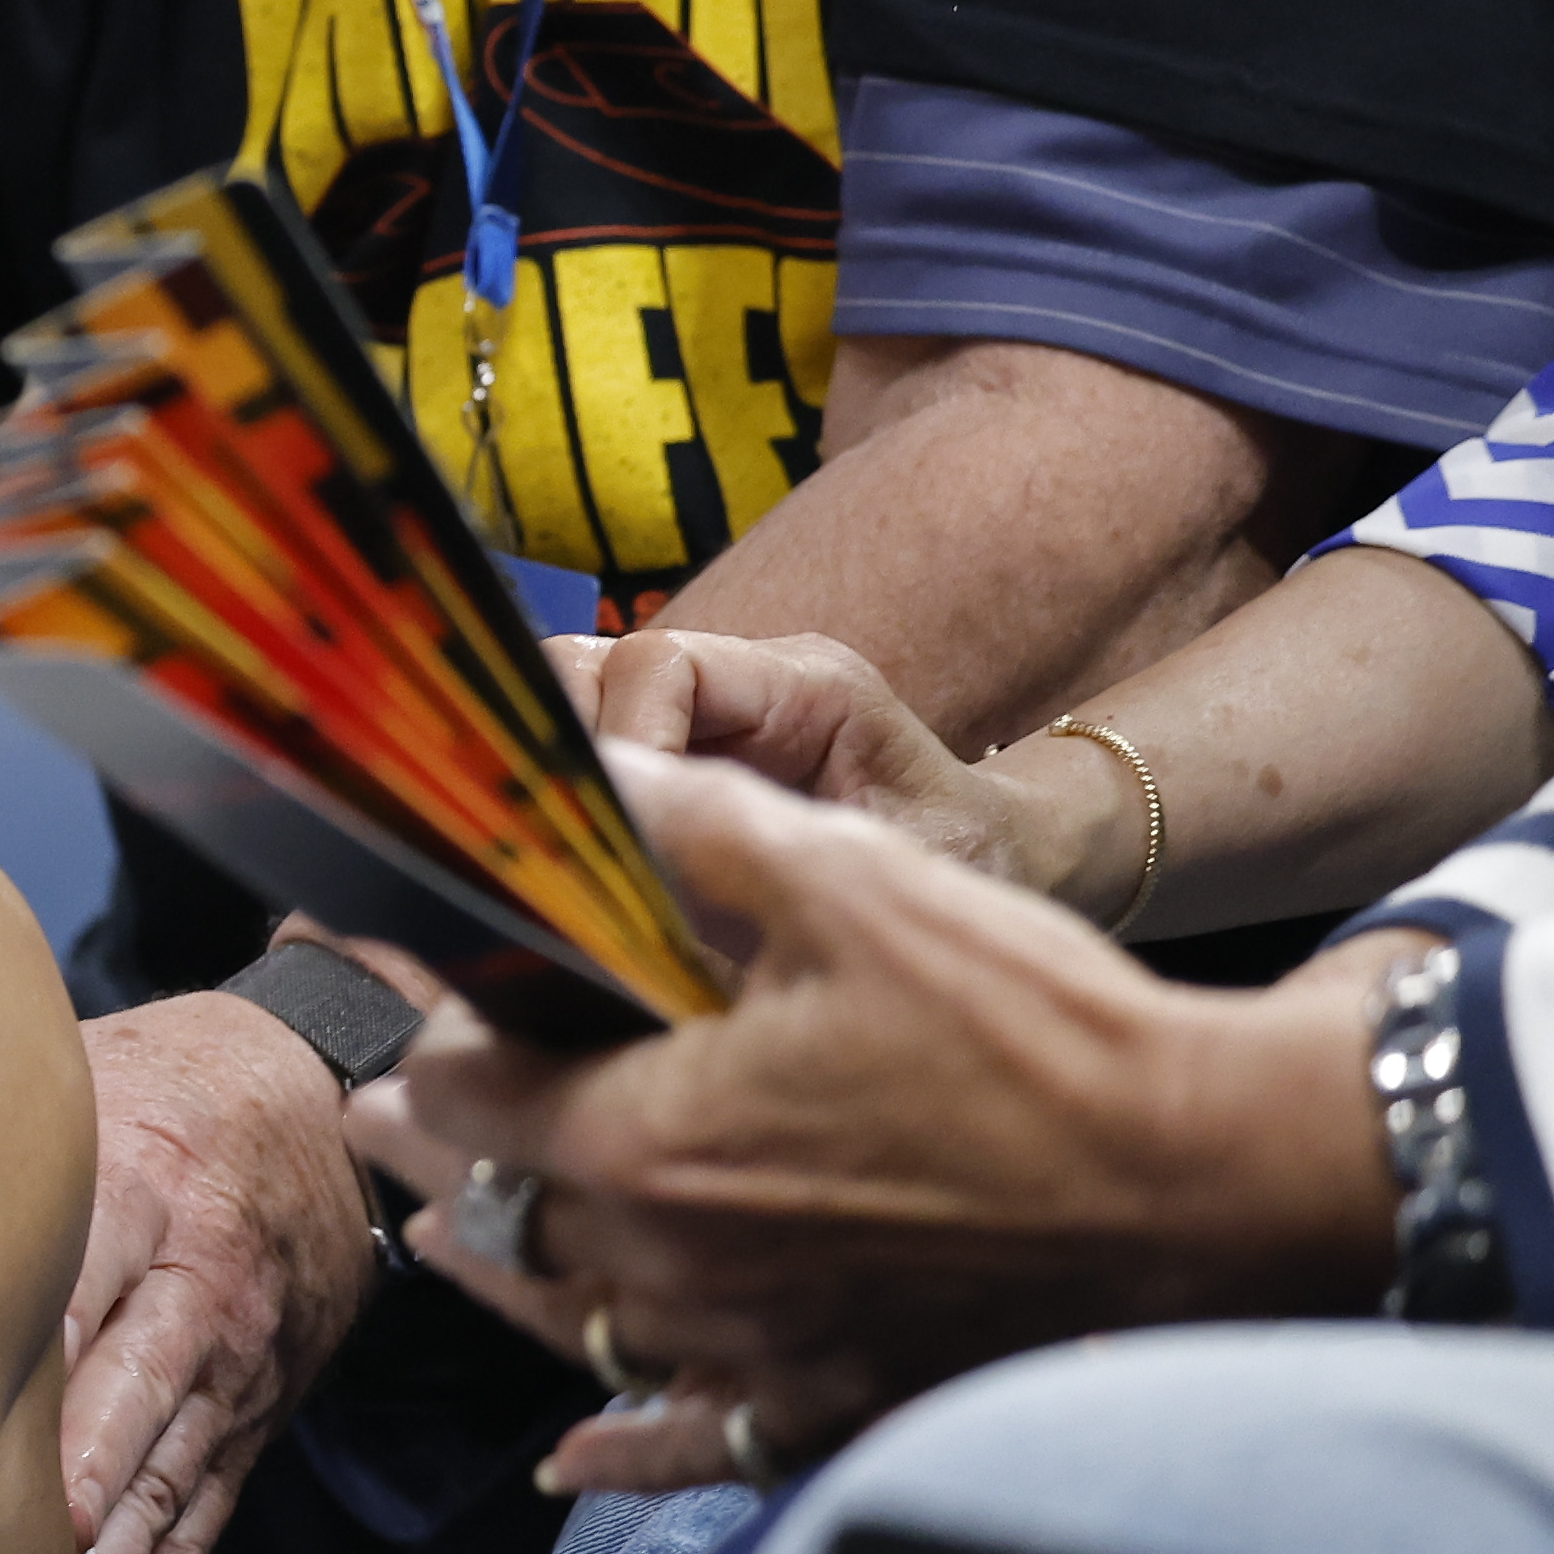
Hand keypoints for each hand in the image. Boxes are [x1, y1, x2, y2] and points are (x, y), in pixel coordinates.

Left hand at [57, 986, 381, 1553]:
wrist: (307, 1104)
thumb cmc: (154, 1091)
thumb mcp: (85, 1078)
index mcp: (144, 1191)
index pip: (87, 1277)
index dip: (43, 1355)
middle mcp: (195, 1292)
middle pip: (138, 1393)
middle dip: (86, 1478)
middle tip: (34, 1552)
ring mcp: (227, 1371)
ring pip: (166, 1485)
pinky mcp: (244, 1426)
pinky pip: (198, 1528)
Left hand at [343, 753, 1396, 1492]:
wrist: (1210, 1181)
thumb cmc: (1030, 1028)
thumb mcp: (849, 886)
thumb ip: (691, 833)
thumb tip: (579, 773)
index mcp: (647, 1145)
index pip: (469, 1096)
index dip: (426, 1041)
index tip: (401, 1010)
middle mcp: (675, 1272)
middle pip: (503, 1216)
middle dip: (433, 1156)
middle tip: (367, 1122)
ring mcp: (753, 1354)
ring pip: (573, 1324)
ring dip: (501, 1275)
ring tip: (440, 1236)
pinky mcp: (834, 1407)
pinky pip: (688, 1445)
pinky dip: (618, 1449)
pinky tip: (564, 1459)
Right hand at [565, 626, 1111, 918]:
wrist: (999, 865)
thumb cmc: (966, 869)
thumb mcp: (884, 878)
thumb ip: (779, 866)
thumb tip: (649, 889)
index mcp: (807, 686)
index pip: (662, 665)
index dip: (623, 739)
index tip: (618, 834)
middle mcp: (741, 680)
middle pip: (584, 665)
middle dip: (561, 754)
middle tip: (582, 851)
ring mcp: (698, 712)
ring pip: (562, 701)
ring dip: (553, 779)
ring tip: (581, 863)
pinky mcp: (671, 751)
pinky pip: (577, 750)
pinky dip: (563, 802)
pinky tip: (589, 869)